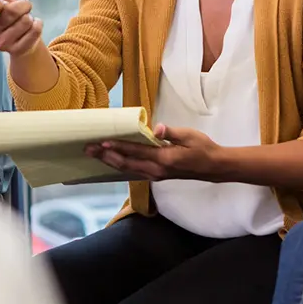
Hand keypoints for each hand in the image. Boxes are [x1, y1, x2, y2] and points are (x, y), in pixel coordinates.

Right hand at [0, 0, 43, 55]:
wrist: (21, 31)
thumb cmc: (8, 12)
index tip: (2, 0)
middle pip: (11, 12)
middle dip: (22, 4)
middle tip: (23, 6)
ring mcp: (3, 44)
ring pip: (26, 20)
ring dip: (29, 15)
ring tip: (24, 18)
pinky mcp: (18, 50)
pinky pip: (35, 30)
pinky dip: (37, 23)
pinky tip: (32, 25)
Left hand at [85, 124, 223, 181]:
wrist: (214, 167)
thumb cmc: (203, 148)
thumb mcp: (189, 135)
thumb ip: (171, 132)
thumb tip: (155, 128)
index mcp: (163, 159)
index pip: (136, 152)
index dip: (118, 147)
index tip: (103, 142)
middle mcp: (156, 170)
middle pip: (125, 164)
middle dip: (105, 156)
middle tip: (88, 148)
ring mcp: (155, 175)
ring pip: (127, 169)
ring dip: (109, 161)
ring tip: (94, 154)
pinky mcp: (156, 176)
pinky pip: (133, 171)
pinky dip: (120, 165)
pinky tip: (112, 161)